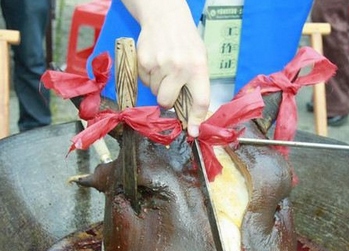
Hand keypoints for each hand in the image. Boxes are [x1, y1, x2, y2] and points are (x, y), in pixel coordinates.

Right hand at [122, 0, 209, 136]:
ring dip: (159, 85)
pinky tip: (155, 62)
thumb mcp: (200, 58)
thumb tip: (192, 111)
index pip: (200, 101)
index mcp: (199, 68)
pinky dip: (149, 76)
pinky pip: (145, 81)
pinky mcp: (144, 62)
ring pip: (155, 92)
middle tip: (170, 87)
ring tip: (164, 67)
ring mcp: (160, 65)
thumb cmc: (186, 41)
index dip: (196, 120)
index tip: (193, 132)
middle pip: (167, 102)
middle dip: (167, 100)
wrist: (164, 17)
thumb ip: (197, 83)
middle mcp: (179, 68)